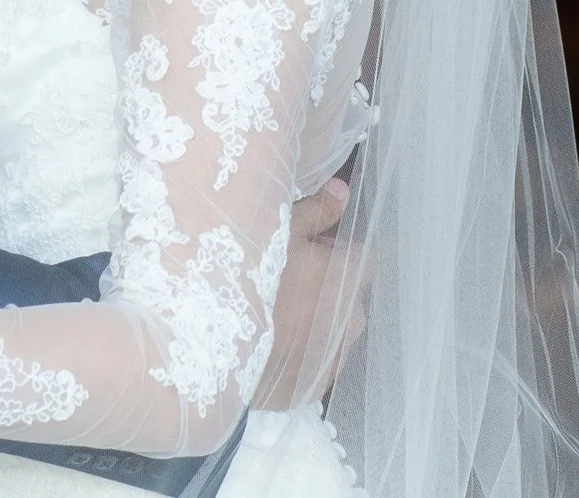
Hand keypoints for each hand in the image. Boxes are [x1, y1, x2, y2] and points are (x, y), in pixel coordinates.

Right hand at [250, 176, 364, 410]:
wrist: (215, 348)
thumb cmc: (249, 279)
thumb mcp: (279, 233)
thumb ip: (317, 212)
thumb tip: (343, 190)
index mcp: (348, 278)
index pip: (363, 258)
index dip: (336, 249)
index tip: (309, 249)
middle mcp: (352, 319)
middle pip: (349, 294)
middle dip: (327, 284)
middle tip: (287, 279)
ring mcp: (335, 358)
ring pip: (336, 329)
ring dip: (318, 319)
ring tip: (276, 315)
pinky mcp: (315, 387)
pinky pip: (318, 361)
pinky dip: (304, 352)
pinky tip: (273, 346)